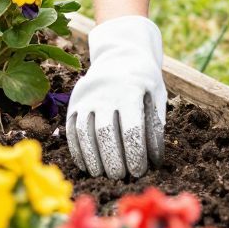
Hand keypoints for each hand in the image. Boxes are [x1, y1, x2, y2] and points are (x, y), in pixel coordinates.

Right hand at [66, 15, 165, 179]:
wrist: (120, 51)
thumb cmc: (143, 79)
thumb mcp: (156, 95)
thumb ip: (155, 125)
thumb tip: (153, 159)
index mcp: (130, 90)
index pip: (131, 130)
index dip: (134, 154)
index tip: (139, 171)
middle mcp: (105, 92)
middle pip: (105, 134)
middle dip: (113, 160)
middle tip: (121, 176)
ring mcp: (86, 96)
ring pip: (85, 133)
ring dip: (93, 158)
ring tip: (103, 175)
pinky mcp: (74, 101)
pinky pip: (72, 129)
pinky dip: (77, 150)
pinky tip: (87, 165)